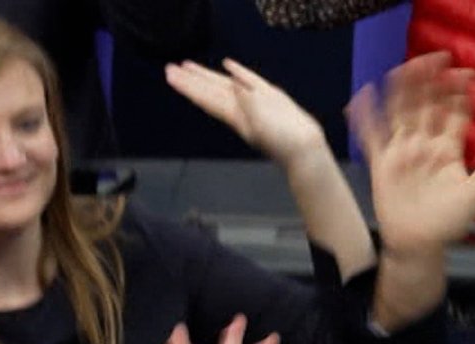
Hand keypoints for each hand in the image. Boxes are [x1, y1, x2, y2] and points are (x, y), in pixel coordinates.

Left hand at [166, 59, 327, 166]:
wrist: (304, 148)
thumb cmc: (281, 139)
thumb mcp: (259, 121)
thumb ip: (245, 100)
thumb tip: (232, 82)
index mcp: (234, 114)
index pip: (205, 97)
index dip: (188, 86)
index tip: (171, 76)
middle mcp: (240, 107)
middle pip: (209, 91)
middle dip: (190, 80)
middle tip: (170, 68)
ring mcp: (255, 102)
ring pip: (224, 85)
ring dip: (206, 76)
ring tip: (189, 66)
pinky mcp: (271, 97)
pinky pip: (250, 80)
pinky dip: (238, 72)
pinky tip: (228, 65)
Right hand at [349, 52, 474, 256]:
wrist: (419, 245)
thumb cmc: (449, 224)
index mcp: (449, 150)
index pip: (455, 114)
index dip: (460, 94)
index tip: (467, 75)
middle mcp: (425, 145)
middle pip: (427, 105)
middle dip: (432, 82)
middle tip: (438, 58)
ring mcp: (403, 151)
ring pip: (401, 111)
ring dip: (404, 89)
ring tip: (407, 67)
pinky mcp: (382, 162)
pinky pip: (372, 134)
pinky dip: (365, 115)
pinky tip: (364, 95)